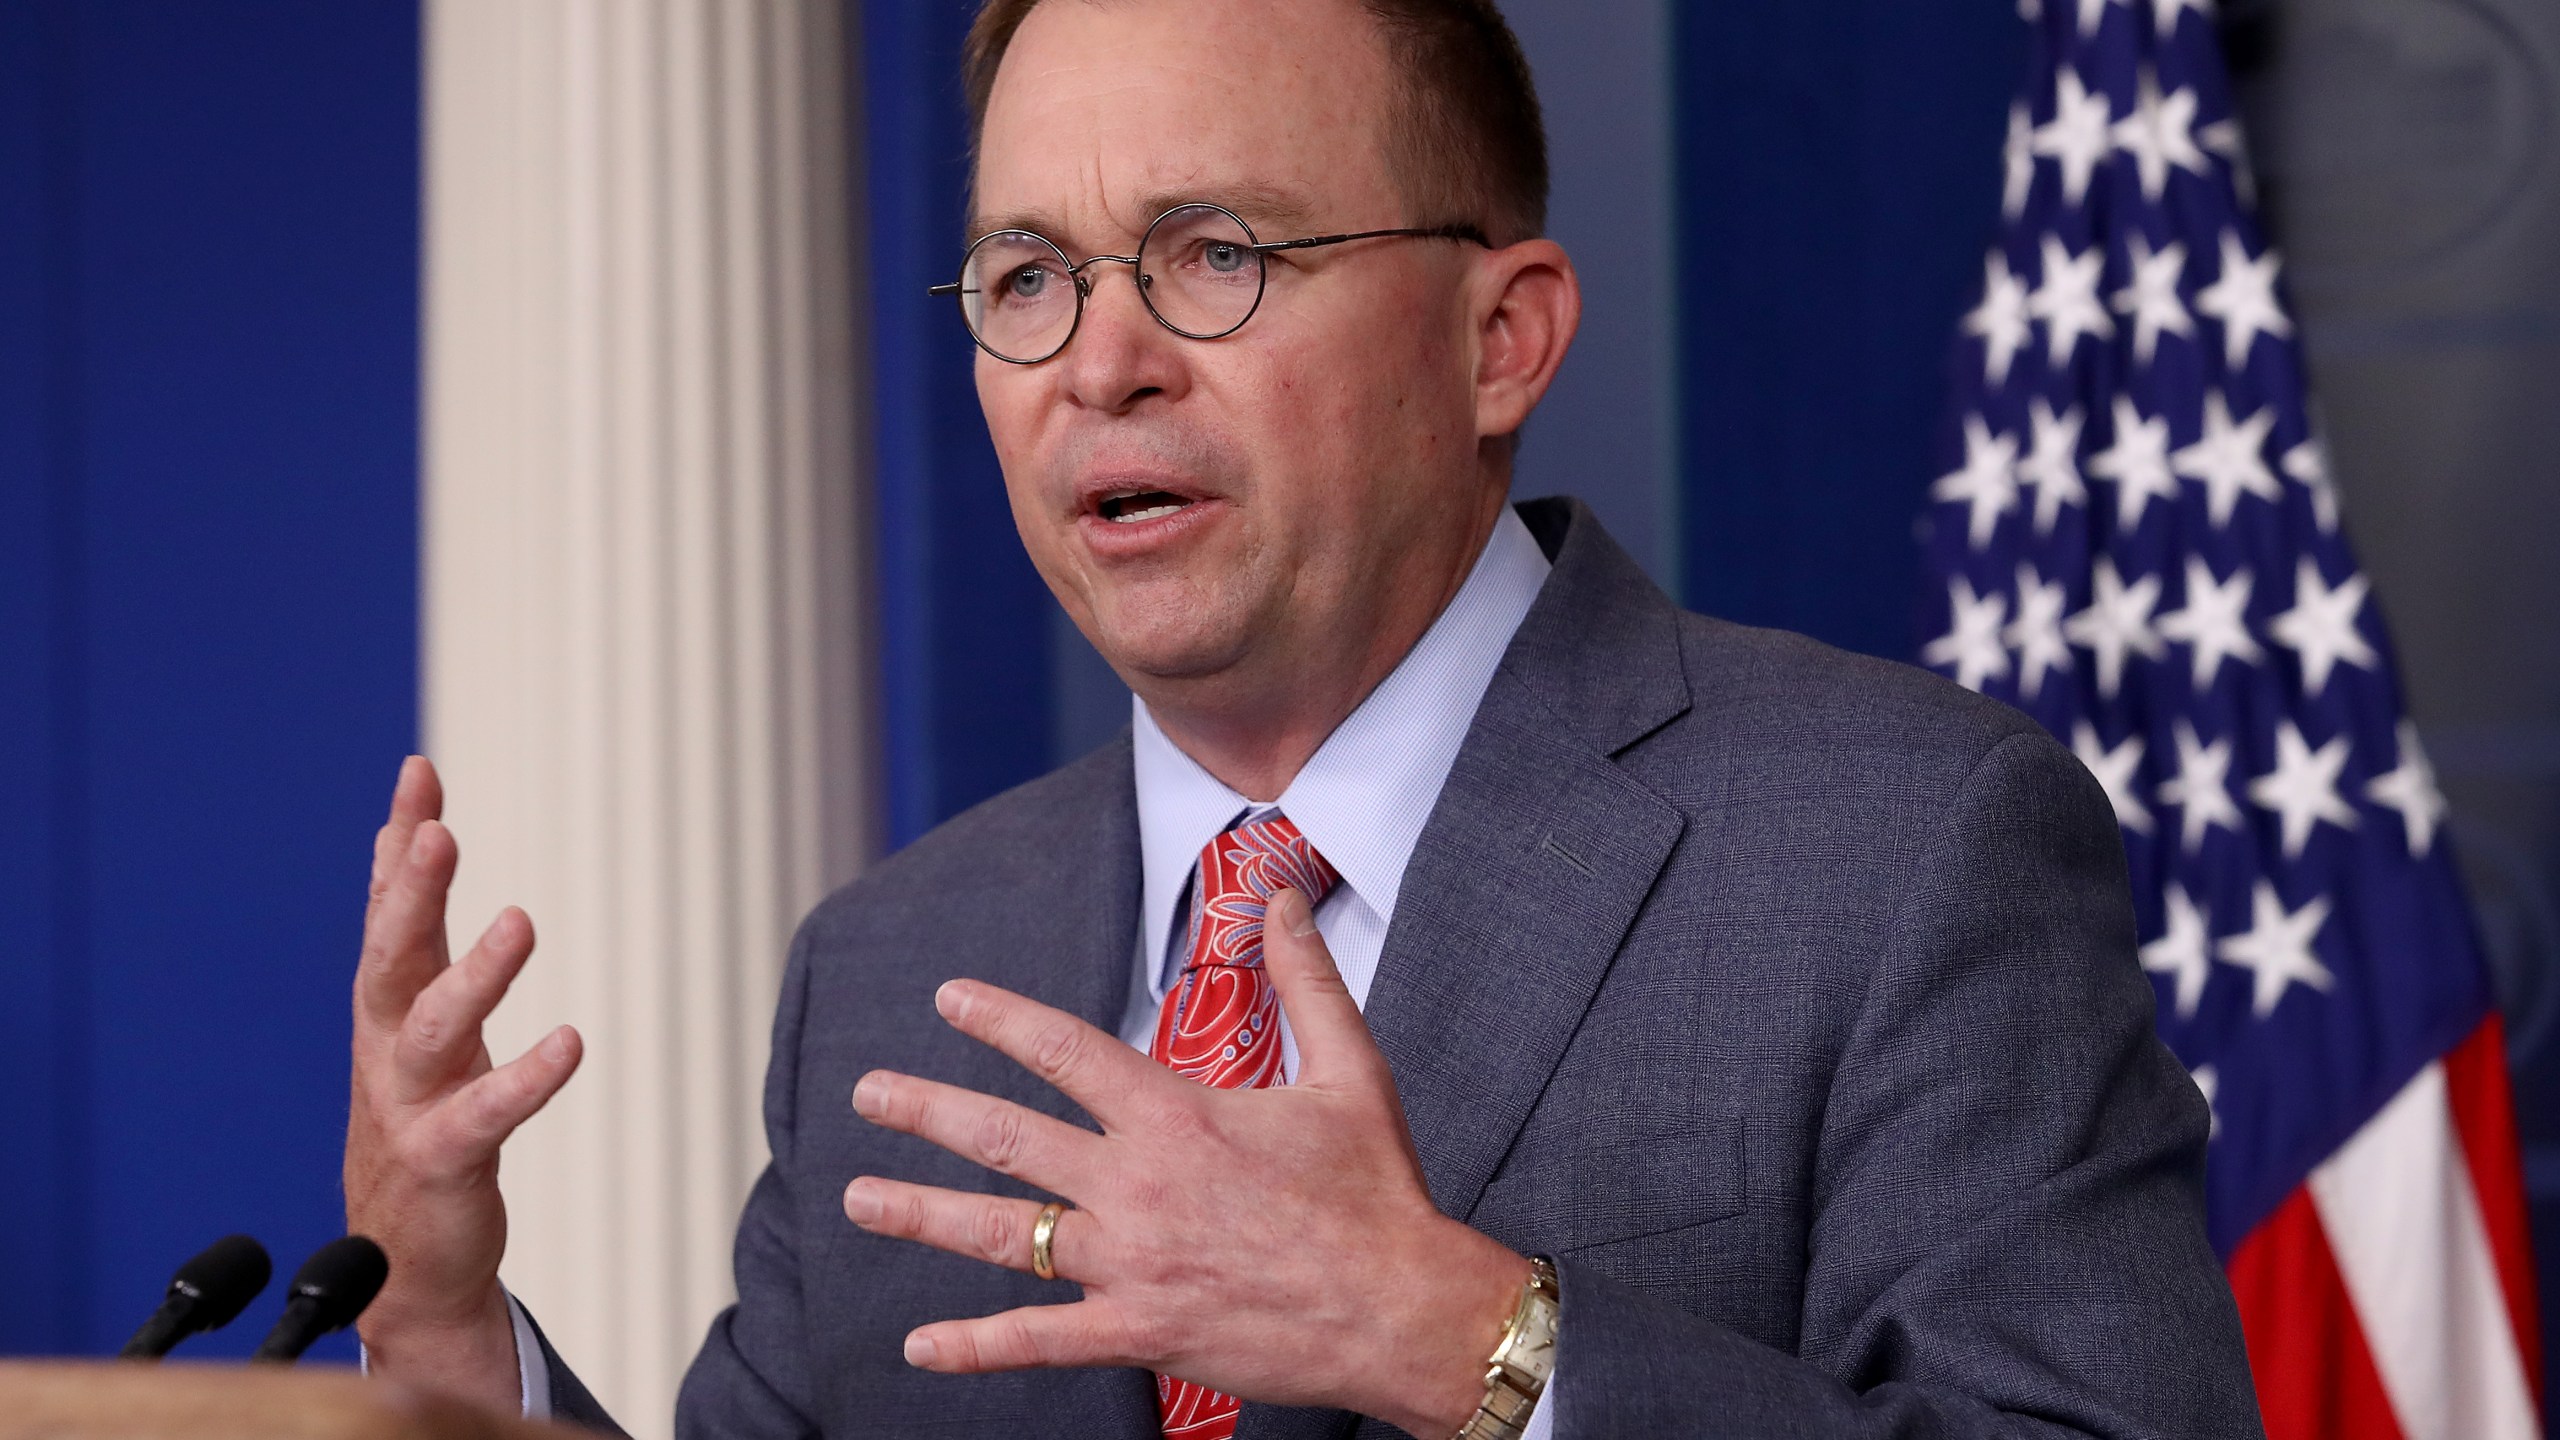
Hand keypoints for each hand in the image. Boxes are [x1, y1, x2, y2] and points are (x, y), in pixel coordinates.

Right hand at [343, 756, 581, 1412]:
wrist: (403, 1262)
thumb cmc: (418, 1120)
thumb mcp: (413, 1016)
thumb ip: (415, 933)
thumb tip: (405, 834)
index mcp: (387, 1007)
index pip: (390, 909)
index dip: (399, 841)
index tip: (418, 771)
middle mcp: (388, 1046)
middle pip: (390, 958)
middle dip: (408, 894)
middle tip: (433, 832)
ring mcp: (408, 1104)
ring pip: (430, 1030)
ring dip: (473, 976)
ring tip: (519, 920)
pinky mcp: (443, 1161)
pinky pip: (485, 1116)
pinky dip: (524, 1079)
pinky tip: (570, 1044)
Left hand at [841, 887, 1528, 1436]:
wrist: (1405, 1309)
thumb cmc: (1379, 1191)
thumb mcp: (1350, 1068)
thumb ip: (1305, 979)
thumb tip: (1283, 897)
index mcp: (1179, 1115)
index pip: (1066, 1050)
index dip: (999, 1019)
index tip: (949, 998)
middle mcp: (1139, 1186)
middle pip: (1008, 1137)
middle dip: (928, 1110)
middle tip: (868, 1092)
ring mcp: (1132, 1264)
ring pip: (1005, 1234)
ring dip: (923, 1213)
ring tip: (858, 1199)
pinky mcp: (1141, 1334)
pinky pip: (1040, 1341)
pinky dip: (976, 1344)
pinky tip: (921, 1345)